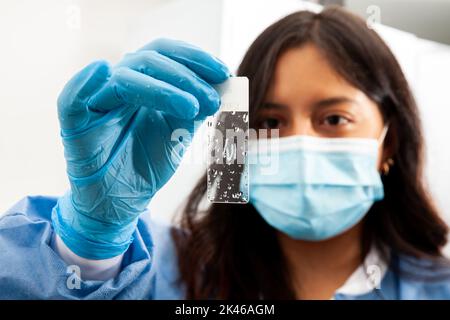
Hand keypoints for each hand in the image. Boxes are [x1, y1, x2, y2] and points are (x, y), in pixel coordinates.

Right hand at [52, 38, 228, 258]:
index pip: (166, 56)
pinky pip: (71, 101)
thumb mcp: (178, 134)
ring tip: (192, 108)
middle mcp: (120, 87)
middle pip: (148, 60)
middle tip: (212, 99)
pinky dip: (82, 83)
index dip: (194, 59)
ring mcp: (97, 104)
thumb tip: (222, 84)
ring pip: (124, 79)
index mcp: (143, 86)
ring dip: (162, 89)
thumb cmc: (145, 166)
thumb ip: (194, 108)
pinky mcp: (74, 126)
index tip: (224, 73)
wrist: (120, 204)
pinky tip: (102, 71)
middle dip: (185, 76)